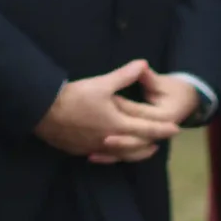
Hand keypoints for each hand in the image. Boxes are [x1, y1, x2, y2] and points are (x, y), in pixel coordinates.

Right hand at [37, 60, 179, 162]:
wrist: (44, 112)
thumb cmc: (74, 97)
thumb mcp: (101, 84)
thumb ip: (124, 75)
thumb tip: (143, 64)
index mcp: (118, 124)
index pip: (147, 129)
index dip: (162, 129)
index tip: (176, 129)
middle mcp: (110, 140)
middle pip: (137, 146)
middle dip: (152, 143)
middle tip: (162, 141)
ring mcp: (95, 147)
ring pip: (122, 155)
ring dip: (136, 153)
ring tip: (145, 149)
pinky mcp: (82, 150)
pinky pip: (105, 156)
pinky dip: (116, 156)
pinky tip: (115, 153)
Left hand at [93, 69, 200, 162]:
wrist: (187, 102)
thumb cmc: (175, 91)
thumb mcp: (162, 83)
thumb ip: (148, 77)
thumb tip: (141, 64)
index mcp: (164, 116)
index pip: (139, 112)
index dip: (122, 105)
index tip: (106, 99)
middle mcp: (158, 134)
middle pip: (132, 134)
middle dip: (113, 130)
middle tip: (92, 121)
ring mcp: (149, 143)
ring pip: (128, 150)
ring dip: (110, 148)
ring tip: (91, 147)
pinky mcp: (141, 147)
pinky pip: (124, 156)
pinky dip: (109, 158)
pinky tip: (92, 156)